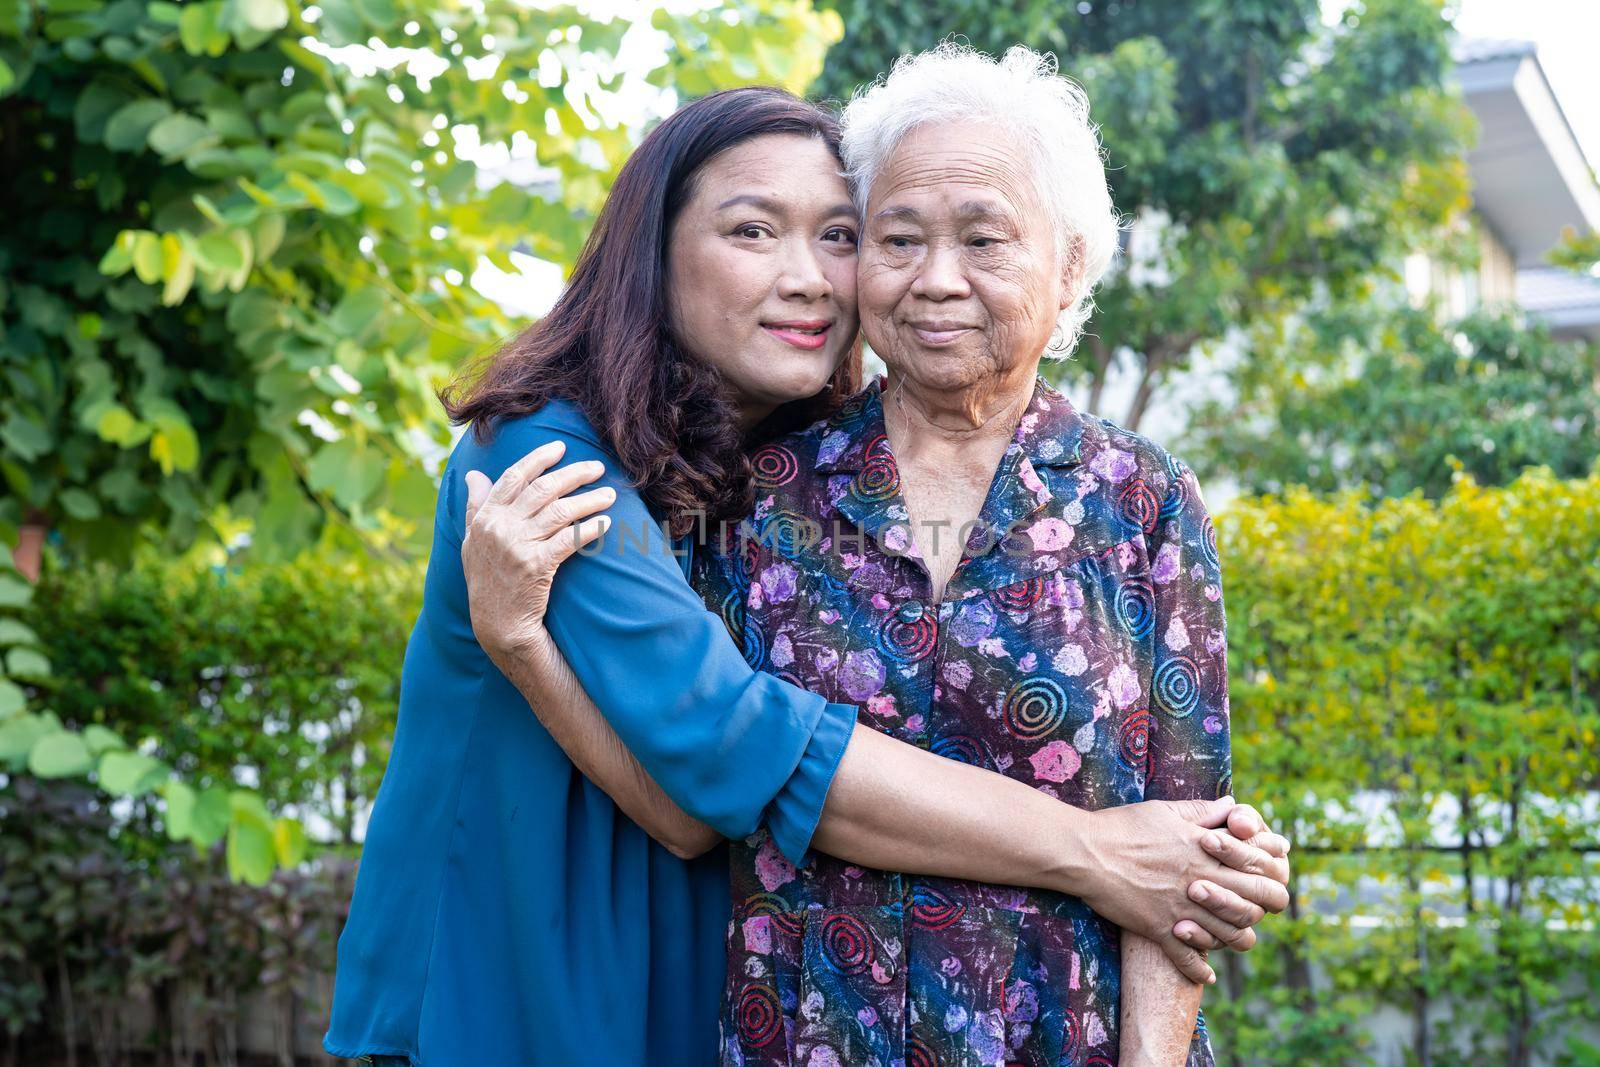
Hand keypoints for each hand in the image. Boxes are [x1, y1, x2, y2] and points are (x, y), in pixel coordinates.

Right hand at [461, 439, 614, 668]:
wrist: (498, 623)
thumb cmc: (487, 579)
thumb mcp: (472, 541)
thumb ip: (475, 506)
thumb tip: (472, 474)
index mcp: (485, 518)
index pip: (514, 478)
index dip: (538, 459)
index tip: (561, 447)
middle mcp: (499, 528)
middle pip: (542, 490)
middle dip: (573, 474)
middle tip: (597, 467)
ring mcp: (517, 546)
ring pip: (559, 512)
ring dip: (589, 499)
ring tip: (611, 494)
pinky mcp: (537, 566)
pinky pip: (569, 540)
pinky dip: (589, 529)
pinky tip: (606, 523)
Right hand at [1074, 796, 1290, 983]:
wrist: (1085, 853)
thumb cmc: (1123, 826)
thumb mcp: (1166, 811)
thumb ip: (1203, 811)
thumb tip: (1232, 804)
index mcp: (1205, 851)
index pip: (1258, 866)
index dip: (1272, 871)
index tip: (1271, 874)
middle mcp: (1200, 882)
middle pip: (1254, 903)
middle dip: (1268, 906)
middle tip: (1266, 907)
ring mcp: (1180, 909)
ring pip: (1229, 936)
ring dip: (1238, 939)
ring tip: (1236, 936)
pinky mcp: (1159, 929)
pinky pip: (1189, 959)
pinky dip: (1201, 970)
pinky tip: (1207, 974)